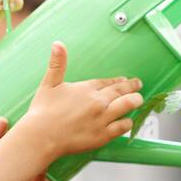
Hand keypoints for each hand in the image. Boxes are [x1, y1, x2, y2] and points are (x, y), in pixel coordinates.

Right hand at [24, 42, 143, 159]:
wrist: (42, 136)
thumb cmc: (42, 112)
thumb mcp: (48, 84)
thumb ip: (57, 64)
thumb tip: (57, 44)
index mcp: (86, 89)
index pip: (107, 82)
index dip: (118, 80)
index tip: (124, 79)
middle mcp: (98, 101)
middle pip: (121, 91)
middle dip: (132, 87)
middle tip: (138, 85)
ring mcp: (102, 118)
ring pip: (127, 105)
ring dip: (135, 101)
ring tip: (139, 100)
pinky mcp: (103, 135)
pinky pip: (123, 126)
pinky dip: (128, 122)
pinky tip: (128, 121)